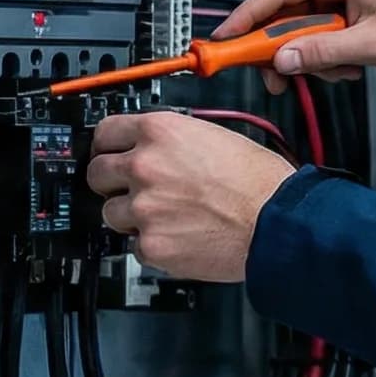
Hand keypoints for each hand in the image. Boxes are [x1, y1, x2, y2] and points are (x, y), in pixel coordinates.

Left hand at [89, 112, 296, 281]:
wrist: (278, 222)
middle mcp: (145, 166)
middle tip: (134, 190)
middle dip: (112, 183)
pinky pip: (134, 245)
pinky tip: (180, 236)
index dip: (107, 145)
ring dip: (132, 217)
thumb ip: (175, 142)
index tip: (109, 153)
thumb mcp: (216, 138)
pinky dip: (153, 244)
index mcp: (161, 132)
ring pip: (111, 213)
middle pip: (97, 173)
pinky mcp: (150, 244)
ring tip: (167, 217)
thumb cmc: (261, 183)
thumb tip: (156, 151)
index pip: (105, 132)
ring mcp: (143, 207)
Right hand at [216, 0, 375, 94]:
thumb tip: (281, 60)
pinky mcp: (332, 1)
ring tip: (343, 70)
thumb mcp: (373, 44)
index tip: (223, 41)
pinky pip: (309, 31)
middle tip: (279, 81)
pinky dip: (322, 53)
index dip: (246, 18)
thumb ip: (324, 52)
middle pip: (279, 12)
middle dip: (282, 50)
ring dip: (311, 56)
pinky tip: (347, 63)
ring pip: (293, 27)